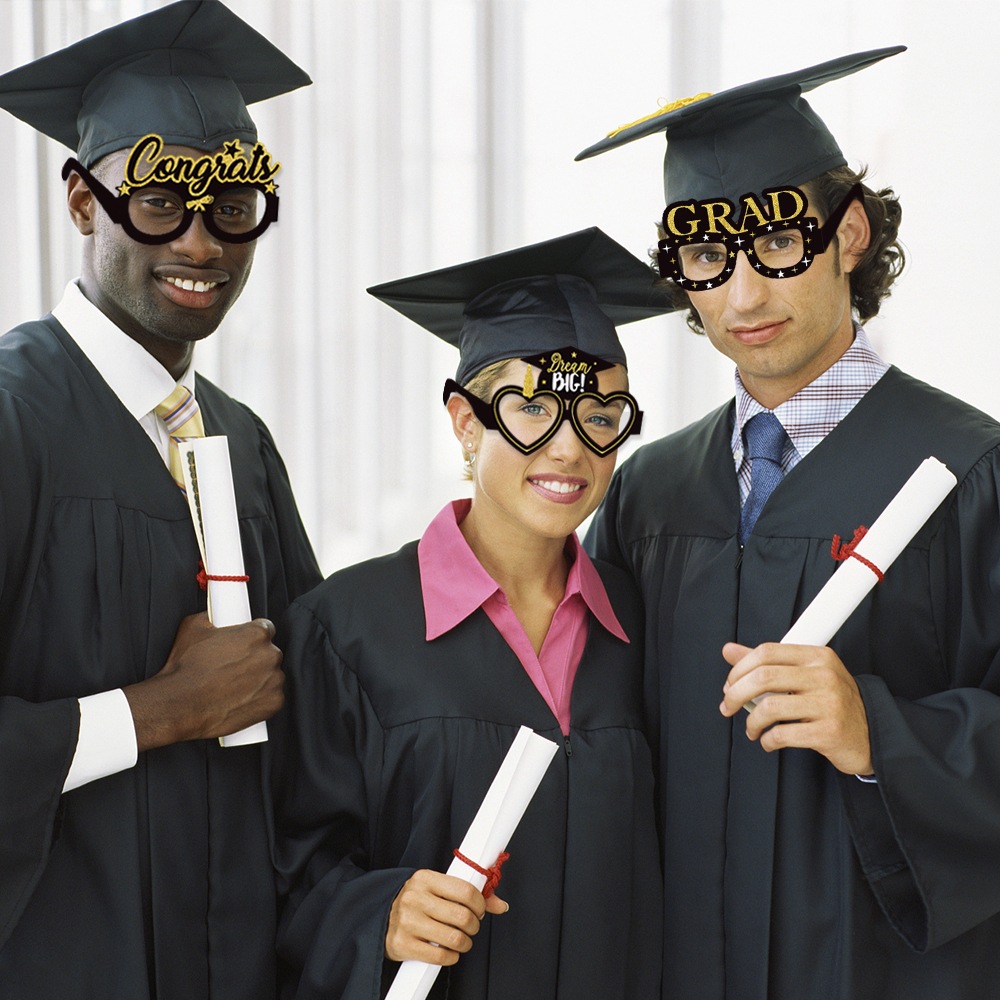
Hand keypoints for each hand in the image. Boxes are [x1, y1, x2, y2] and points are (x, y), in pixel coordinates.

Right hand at [124, 613, 283, 750]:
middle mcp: (271, 656)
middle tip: (235, 666)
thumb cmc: (186, 668)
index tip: (245, 643)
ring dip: (259, 679)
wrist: (180, 705)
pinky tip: (241, 699)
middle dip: (256, 658)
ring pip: (272, 675)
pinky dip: (261, 699)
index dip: (254, 636)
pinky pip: (272, 697)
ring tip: (235, 685)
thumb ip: (212, 616)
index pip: (266, 628)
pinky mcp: (274, 703)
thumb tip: (214, 614)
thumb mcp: (194, 626)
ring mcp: (274, 681)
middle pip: (270, 653)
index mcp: (257, 634)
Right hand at [385, 869, 507, 964]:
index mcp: (425, 879)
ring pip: (454, 938)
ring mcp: (407, 921)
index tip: (479, 910)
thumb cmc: (416, 903)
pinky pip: (440, 956)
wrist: (380, 918)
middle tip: (470, 927)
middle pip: (462, 916)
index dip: (480, 903)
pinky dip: (451, 957)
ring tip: (461, 940)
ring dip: (465, 943)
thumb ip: (469, 895)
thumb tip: (502, 905)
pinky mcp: (402, 944)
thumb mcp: (437, 890)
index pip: (465, 890)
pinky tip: (449, 951)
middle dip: (474, 925)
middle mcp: (414, 898)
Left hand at [719, 642, 873, 775]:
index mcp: (817, 656)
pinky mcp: (829, 732)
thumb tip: (728, 650)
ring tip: (752, 729)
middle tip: (727, 706)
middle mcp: (825, 676)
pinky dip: (767, 740)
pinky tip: (768, 741)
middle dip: (736, 694)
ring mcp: (829, 704)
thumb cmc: (831, 703)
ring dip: (751, 722)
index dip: (739, 668)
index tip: (729, 685)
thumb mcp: (804, 675)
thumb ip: (766, 663)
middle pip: (763, 677)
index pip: (766, 652)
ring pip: (770, 707)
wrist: (873, 735)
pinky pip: (783, 734)